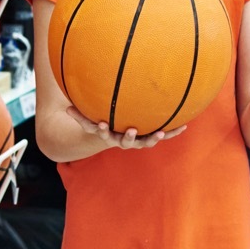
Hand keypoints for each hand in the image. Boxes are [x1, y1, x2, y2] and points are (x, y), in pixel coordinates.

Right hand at [66, 106, 186, 148]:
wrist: (118, 135)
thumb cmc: (104, 123)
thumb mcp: (90, 120)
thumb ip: (78, 116)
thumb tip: (64, 107)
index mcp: (108, 134)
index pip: (102, 132)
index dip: (102, 129)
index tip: (101, 124)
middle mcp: (123, 140)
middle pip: (125, 142)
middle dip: (128, 138)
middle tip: (131, 131)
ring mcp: (138, 140)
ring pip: (146, 141)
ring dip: (153, 138)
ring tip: (161, 133)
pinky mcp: (150, 136)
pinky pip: (161, 134)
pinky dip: (173, 132)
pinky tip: (184, 126)